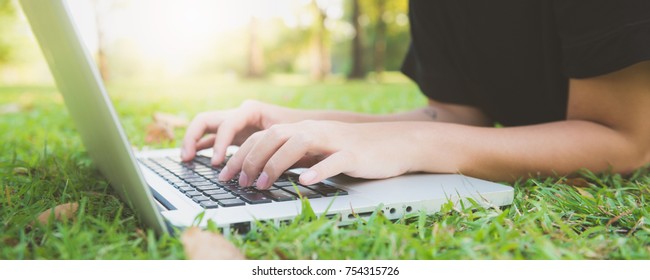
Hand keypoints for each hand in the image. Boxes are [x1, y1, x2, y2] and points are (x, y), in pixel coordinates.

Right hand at [181, 100, 304, 164]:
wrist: (311, 125)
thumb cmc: (301, 130)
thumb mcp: (289, 135)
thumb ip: (273, 146)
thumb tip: (264, 166)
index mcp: (251, 110)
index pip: (226, 123)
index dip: (219, 143)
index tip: (217, 162)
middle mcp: (239, 113)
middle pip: (206, 119)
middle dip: (193, 137)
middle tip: (187, 158)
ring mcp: (235, 123)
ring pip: (205, 127)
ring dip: (193, 141)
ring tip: (186, 159)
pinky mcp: (235, 134)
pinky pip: (212, 138)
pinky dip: (203, 147)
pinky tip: (194, 160)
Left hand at [217, 120, 418, 188]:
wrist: (393, 143)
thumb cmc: (353, 150)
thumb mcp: (318, 151)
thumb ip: (294, 157)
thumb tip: (264, 172)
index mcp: (303, 129)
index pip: (264, 136)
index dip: (242, 154)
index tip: (227, 174)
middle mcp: (314, 130)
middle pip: (274, 137)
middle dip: (251, 159)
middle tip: (239, 182)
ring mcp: (334, 140)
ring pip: (298, 144)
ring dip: (276, 165)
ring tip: (262, 185)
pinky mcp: (352, 153)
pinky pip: (333, 160)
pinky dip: (318, 170)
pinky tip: (306, 181)